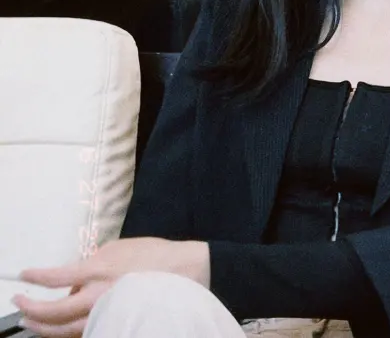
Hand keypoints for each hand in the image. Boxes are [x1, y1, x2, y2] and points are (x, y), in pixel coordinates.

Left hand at [12, 237, 209, 337]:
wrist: (184, 272)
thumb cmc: (152, 255)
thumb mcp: (120, 248)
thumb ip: (93, 262)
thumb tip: (73, 279)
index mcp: (99, 271)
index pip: (56, 277)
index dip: (36, 277)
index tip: (22, 275)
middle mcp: (99, 296)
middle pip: (53, 312)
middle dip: (31, 310)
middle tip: (19, 304)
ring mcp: (107, 315)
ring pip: (64, 331)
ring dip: (43, 326)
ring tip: (30, 322)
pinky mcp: (115, 325)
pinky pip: (84, 332)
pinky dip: (66, 331)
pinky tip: (59, 326)